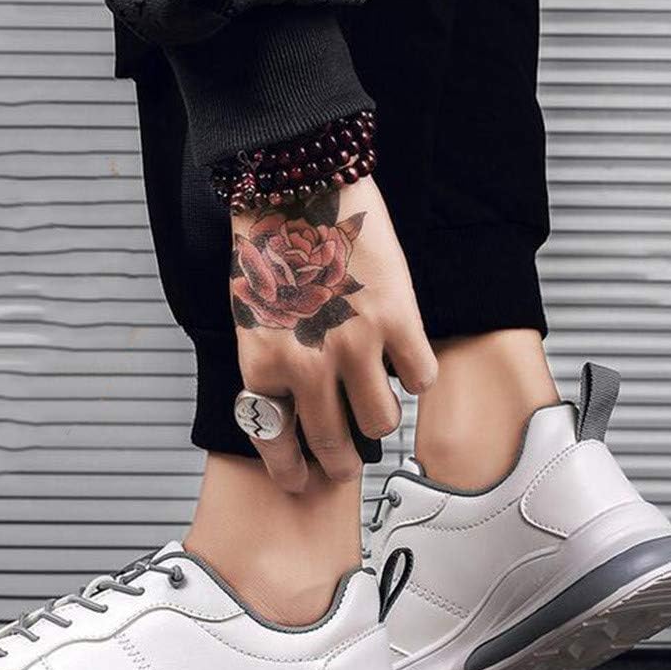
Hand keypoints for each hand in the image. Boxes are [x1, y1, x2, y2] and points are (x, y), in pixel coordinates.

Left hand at [230, 177, 436, 491]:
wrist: (295, 189)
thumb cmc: (268, 248)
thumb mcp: (250, 319)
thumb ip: (274, 367)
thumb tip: (300, 407)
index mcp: (263, 366)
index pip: (277, 441)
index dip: (292, 470)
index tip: (302, 481)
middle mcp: (308, 366)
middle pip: (334, 444)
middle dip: (341, 465)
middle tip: (348, 467)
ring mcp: (354, 345)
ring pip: (382, 421)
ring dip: (380, 417)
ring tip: (375, 399)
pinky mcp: (396, 319)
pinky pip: (420, 378)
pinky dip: (415, 374)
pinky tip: (404, 358)